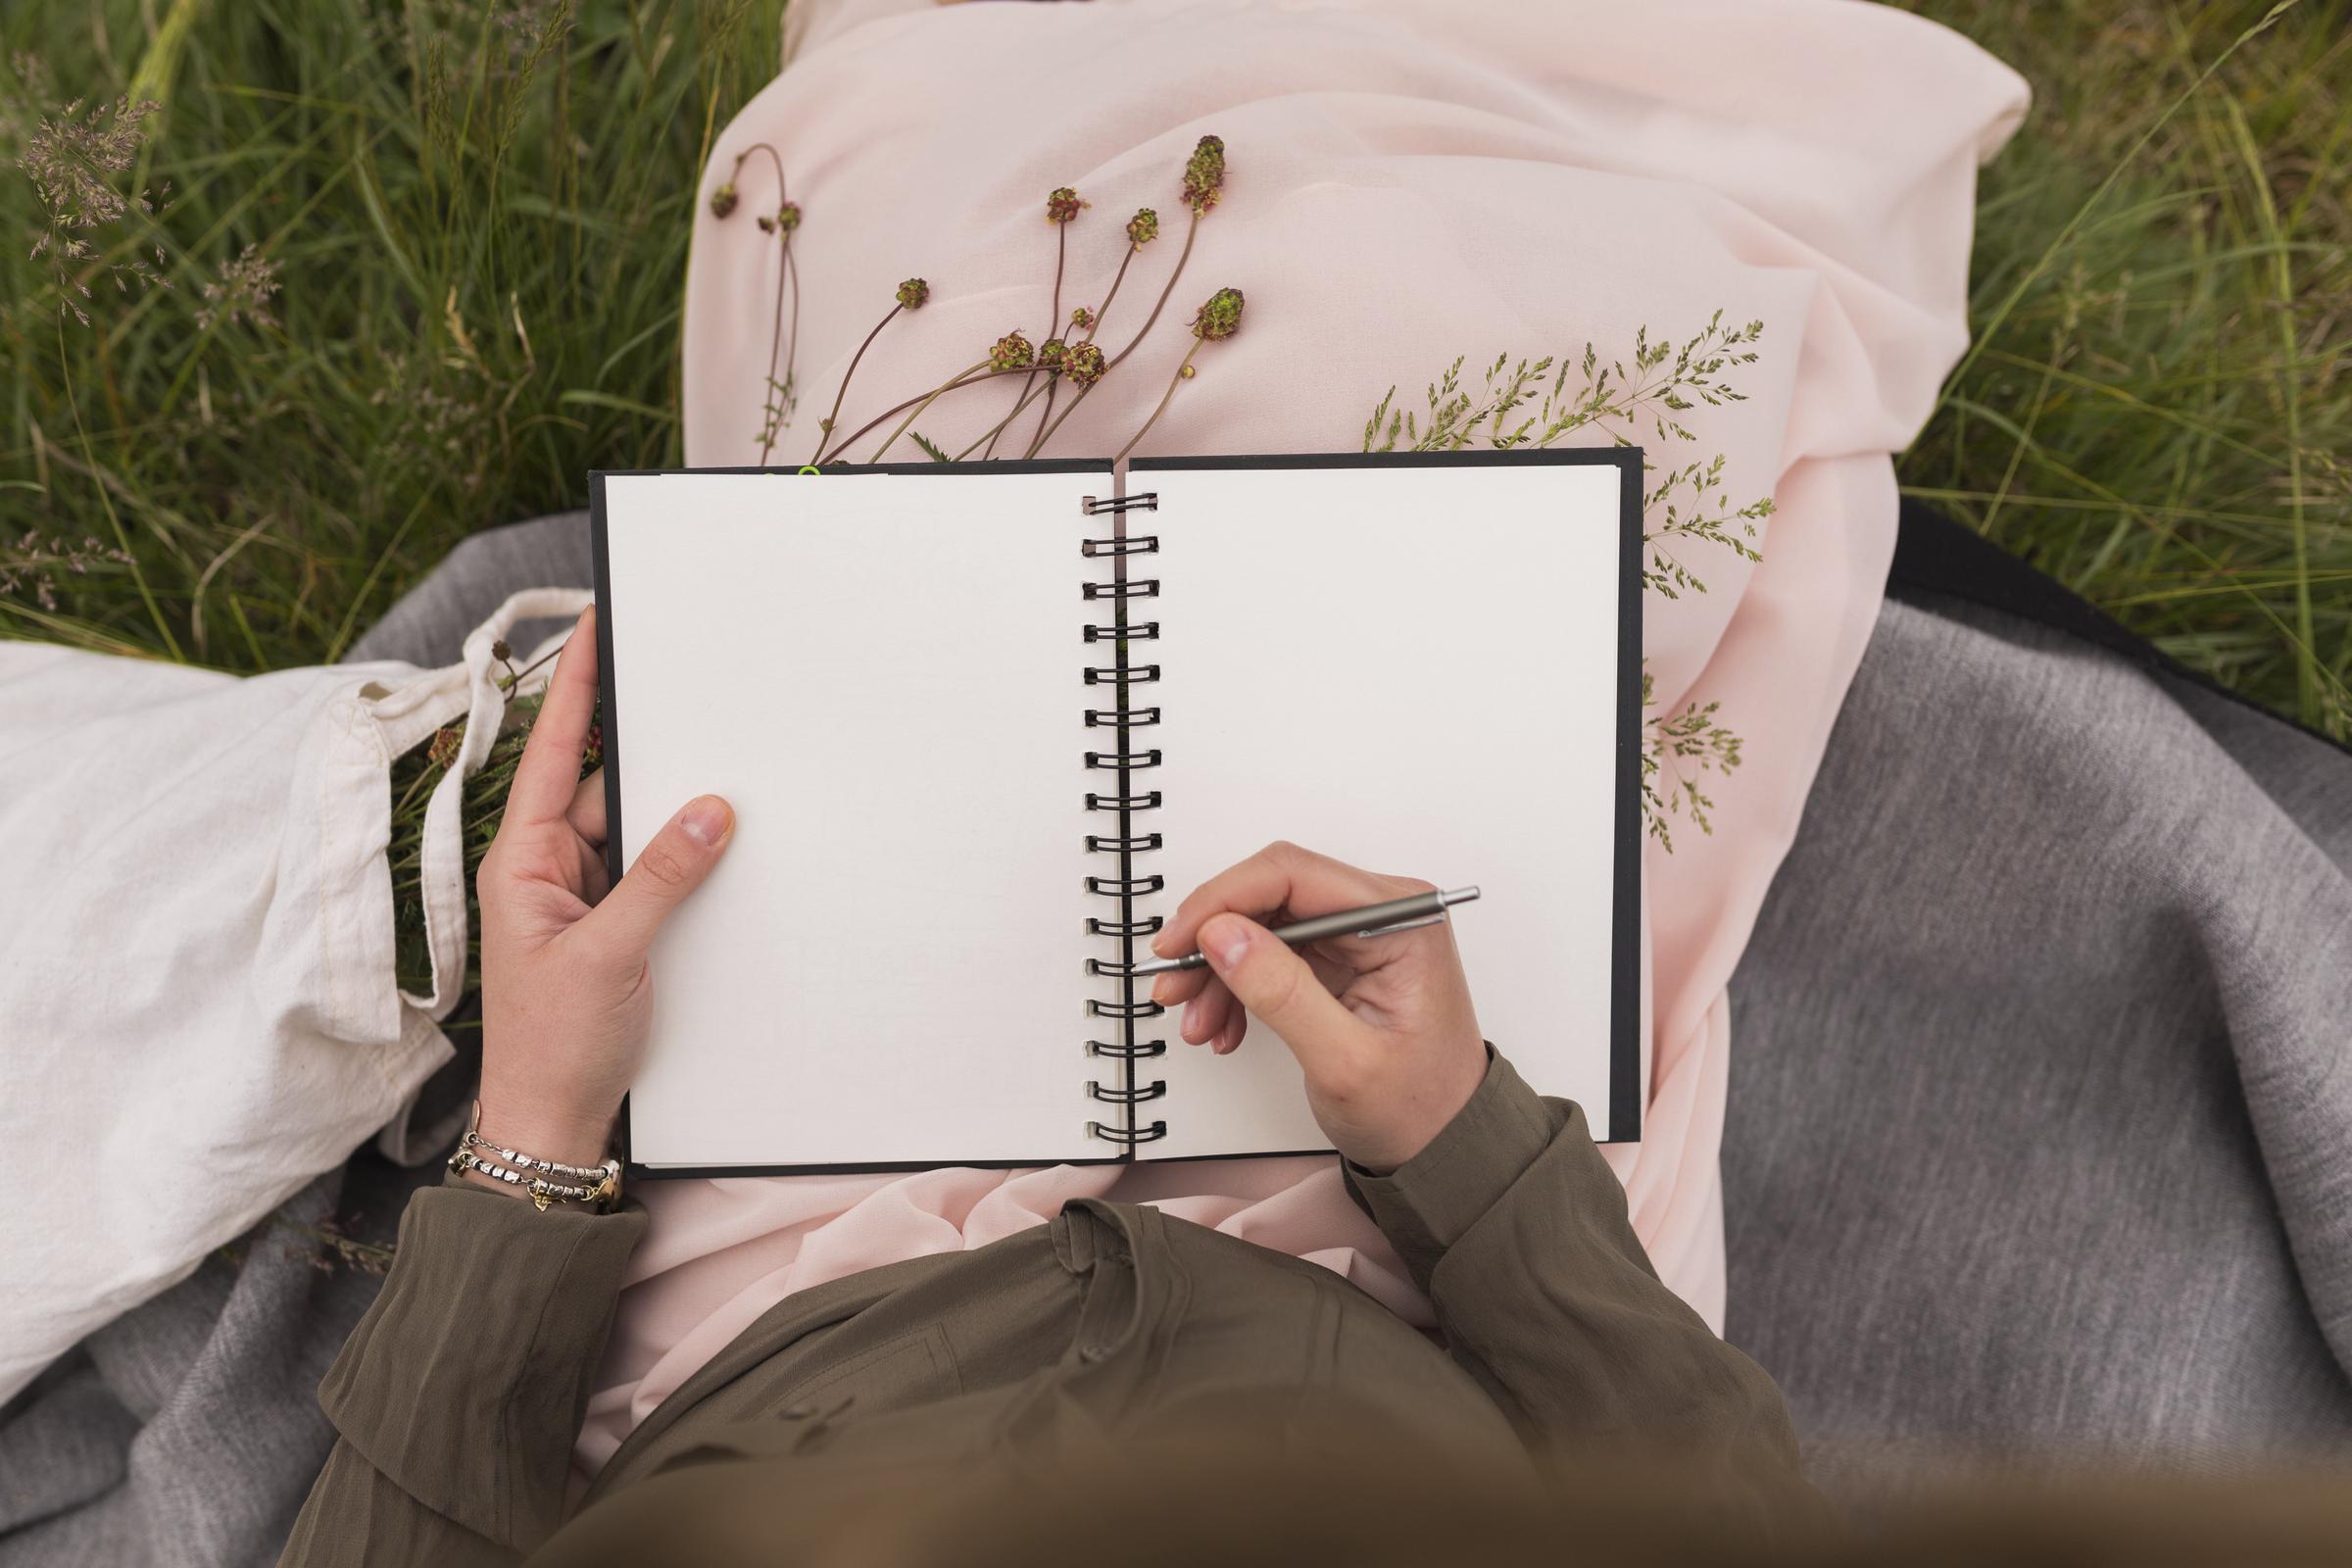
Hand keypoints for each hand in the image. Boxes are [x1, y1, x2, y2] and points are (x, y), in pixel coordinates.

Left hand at [471, 606, 735, 1180]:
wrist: (552, 1125)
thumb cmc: (552, 1048)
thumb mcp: (609, 956)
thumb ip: (660, 880)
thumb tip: (706, 810)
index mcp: (520, 864)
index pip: (551, 755)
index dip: (577, 689)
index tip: (598, 631)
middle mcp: (546, 872)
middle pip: (601, 787)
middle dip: (646, 753)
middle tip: (689, 699)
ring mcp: (580, 900)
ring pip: (633, 831)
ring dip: (671, 816)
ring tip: (719, 780)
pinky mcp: (612, 928)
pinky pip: (650, 872)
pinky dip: (682, 858)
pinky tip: (717, 847)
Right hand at [1148, 841, 1484, 1171]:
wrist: (1445, 1145)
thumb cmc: (1419, 1107)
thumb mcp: (1344, 1060)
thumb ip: (1283, 992)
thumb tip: (1223, 934)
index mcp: (1400, 918)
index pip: (1292, 873)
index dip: (1222, 900)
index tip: (1178, 943)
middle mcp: (1381, 912)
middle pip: (1269, 894)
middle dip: (1213, 941)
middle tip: (1173, 985)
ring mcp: (1358, 934)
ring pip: (1260, 924)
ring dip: (1218, 971)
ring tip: (1199, 1024)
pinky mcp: (1340, 958)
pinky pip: (1269, 953)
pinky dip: (1237, 987)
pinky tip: (1225, 1027)